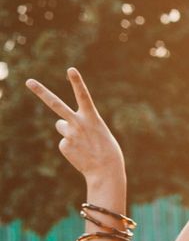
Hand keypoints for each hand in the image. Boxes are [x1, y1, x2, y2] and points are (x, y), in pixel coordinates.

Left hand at [25, 69, 125, 184]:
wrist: (106, 171)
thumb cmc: (108, 150)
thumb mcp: (99, 132)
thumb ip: (81, 123)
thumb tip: (60, 124)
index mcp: (92, 118)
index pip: (83, 96)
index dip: (77, 82)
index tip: (71, 69)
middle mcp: (78, 123)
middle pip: (56, 105)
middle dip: (41, 92)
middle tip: (28, 81)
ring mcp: (69, 134)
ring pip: (61, 126)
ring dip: (69, 131)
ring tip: (82, 143)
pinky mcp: (64, 146)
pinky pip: (64, 142)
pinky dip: (72, 146)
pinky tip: (81, 153)